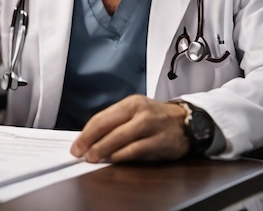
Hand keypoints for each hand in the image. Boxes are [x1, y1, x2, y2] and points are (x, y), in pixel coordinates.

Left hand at [70, 94, 189, 162]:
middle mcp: (140, 111)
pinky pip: (135, 150)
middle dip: (90, 142)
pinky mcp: (160, 141)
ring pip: (120, 139)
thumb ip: (115, 122)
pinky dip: (121, 156)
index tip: (76, 145)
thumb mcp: (135, 112)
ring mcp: (151, 126)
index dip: (86, 133)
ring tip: (93, 158)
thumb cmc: (156, 118)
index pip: (102, 118)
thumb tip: (90, 138)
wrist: (186, 121)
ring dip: (103, 150)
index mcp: (131, 103)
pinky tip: (113, 159)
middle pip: (108, 127)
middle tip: (80, 153)